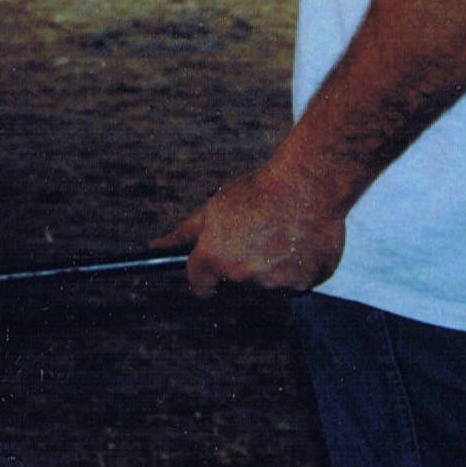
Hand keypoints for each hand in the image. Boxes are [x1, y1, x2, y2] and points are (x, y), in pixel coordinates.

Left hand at [165, 151, 347, 295]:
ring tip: (285, 230)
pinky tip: (305, 239)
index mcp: (214, 260)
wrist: (310, 181)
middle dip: (244, 264)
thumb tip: (155, 248)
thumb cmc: (260, 189)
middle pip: (238, 282)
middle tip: (259, 232)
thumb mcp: (215, 207)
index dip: (206, 275)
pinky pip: (301, 281)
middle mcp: (242, 277)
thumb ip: (184, 234)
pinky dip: (303, 265)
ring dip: (275, 263)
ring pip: (271, 282)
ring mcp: (276, 284)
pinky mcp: (307, 283)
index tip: (216, 264)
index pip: (200, 286)